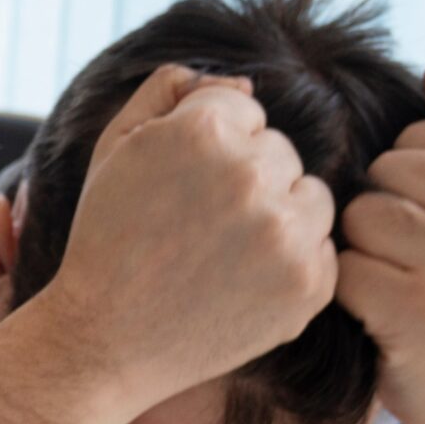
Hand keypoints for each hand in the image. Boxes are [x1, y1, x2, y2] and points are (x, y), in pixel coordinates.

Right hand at [40, 64, 338, 403]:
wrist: (103, 341)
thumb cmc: (106, 239)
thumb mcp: (115, 146)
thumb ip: (171, 90)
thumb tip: (245, 82)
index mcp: (204, 130)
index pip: (244, 109)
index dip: (206, 150)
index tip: (176, 188)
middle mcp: (252, 177)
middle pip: (281, 153)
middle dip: (245, 182)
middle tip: (195, 228)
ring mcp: (285, 235)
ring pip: (311, 197)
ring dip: (277, 218)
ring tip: (221, 255)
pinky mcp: (309, 286)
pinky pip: (321, 250)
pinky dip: (289, 266)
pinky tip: (240, 284)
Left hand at [337, 61, 424, 423]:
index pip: (417, 134)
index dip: (406, 180)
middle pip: (383, 172)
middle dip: (380, 214)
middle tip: (411, 262)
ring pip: (358, 218)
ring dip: (360, 254)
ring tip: (395, 285)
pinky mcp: (420, 313)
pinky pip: (343, 270)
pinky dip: (346, 294)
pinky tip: (376, 315)